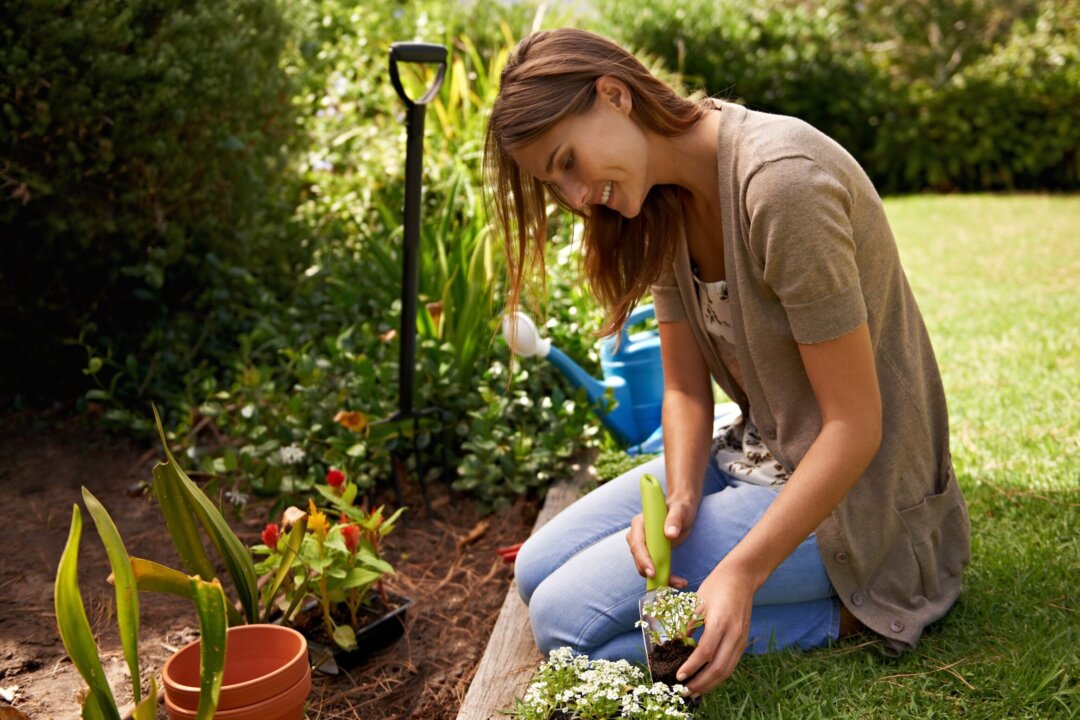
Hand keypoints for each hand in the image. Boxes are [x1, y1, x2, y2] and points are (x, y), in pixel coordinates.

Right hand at [625, 496, 697, 585]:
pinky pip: (654, 568)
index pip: (636, 544)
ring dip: (661, 578)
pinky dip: (665, 577)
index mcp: (639, 524)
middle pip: (638, 558)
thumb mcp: (680, 510)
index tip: (652, 572)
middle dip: (651, 573)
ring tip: (680, 583)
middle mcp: (637, 536)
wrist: (682, 511)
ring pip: (645, 567)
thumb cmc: (680, 508)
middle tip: (667, 582)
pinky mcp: (651, 554)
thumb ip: (674, 519)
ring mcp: (643, 546)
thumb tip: (670, 534)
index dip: (643, 559)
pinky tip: (679, 582)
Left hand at [676, 562, 756, 695]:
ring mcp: (741, 640)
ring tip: (694, 691)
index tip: (678, 676)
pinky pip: (731, 664)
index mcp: (720, 623)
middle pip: (718, 668)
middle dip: (701, 683)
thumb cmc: (716, 586)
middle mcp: (733, 635)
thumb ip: (688, 624)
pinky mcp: (743, 642)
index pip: (705, 652)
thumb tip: (677, 644)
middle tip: (684, 691)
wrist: (741, 578)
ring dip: (710, 684)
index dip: (691, 667)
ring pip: (727, 670)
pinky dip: (718, 675)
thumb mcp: (697, 602)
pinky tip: (707, 679)